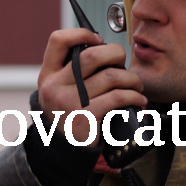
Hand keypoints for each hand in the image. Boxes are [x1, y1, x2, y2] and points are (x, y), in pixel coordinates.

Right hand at [37, 29, 144, 145]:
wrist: (62, 152)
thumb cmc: (68, 116)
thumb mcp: (58, 92)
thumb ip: (72, 72)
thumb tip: (105, 50)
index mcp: (48, 75)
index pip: (58, 40)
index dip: (82, 33)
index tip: (98, 40)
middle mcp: (55, 86)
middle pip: (92, 54)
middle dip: (116, 53)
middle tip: (123, 62)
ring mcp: (69, 101)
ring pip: (111, 75)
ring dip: (131, 78)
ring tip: (136, 85)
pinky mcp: (86, 116)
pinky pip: (118, 96)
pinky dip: (134, 96)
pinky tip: (138, 99)